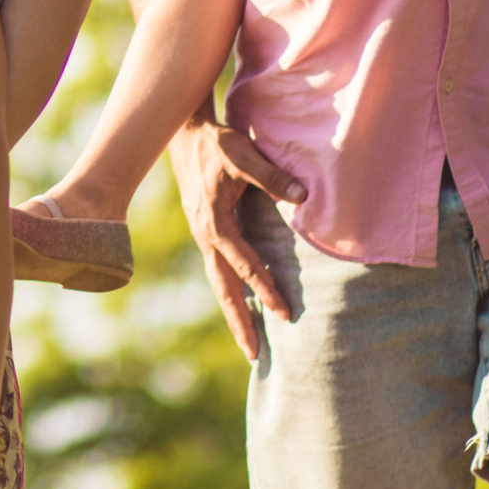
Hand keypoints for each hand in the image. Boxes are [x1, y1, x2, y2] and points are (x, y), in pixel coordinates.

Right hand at [165, 118, 306, 360]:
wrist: (185, 134)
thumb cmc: (216, 144)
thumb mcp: (243, 155)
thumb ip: (273, 176)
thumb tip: (304, 197)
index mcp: (215, 223)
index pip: (245, 264)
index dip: (266, 289)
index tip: (284, 313)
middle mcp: (206, 236)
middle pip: (224, 288)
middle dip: (240, 321)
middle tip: (255, 354)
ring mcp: (203, 236)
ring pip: (219, 283)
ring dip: (234, 312)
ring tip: (248, 341)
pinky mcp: (205, 232)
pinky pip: (218, 270)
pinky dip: (230, 291)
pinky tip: (242, 303)